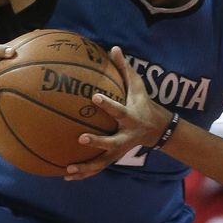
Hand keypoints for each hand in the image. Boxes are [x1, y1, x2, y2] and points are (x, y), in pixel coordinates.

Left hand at [64, 46, 170, 180]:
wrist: (156, 128)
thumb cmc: (142, 102)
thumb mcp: (137, 85)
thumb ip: (124, 68)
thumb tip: (113, 47)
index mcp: (131, 117)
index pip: (119, 110)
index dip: (107, 104)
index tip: (94, 97)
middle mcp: (126, 136)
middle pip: (111, 142)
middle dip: (97, 142)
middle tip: (80, 138)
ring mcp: (120, 150)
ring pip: (102, 162)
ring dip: (86, 167)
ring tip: (67, 170)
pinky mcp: (113, 158)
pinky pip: (97, 167)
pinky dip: (83, 173)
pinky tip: (66, 175)